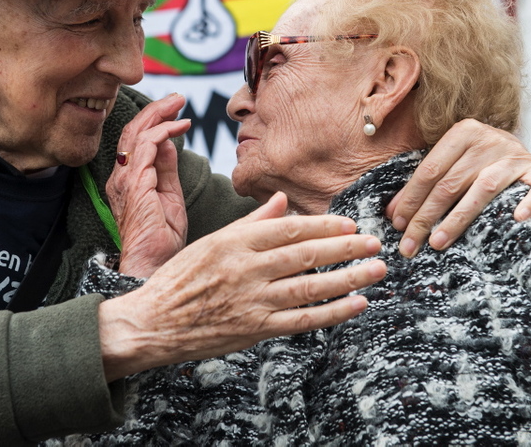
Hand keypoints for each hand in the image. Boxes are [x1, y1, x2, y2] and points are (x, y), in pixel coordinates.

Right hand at [98, 192, 386, 380]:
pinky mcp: (254, 329)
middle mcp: (245, 268)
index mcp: (233, 242)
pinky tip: (356, 304)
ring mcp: (251, 301)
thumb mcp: (211, 241)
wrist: (153, 322)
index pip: (289, 229)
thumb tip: (281, 200)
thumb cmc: (181, 278)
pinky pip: (301, 321)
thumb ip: (251, 222)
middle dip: (346, 249)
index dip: (324, 226)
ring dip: (348, 278)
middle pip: (306, 255)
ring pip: (310, 287)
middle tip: (375, 243)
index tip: (350, 225)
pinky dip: (332, 312)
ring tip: (376, 270)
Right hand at [108, 93, 190, 277]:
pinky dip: (162, 131)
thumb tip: (168, 142)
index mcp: (127, 180)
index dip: (154, 121)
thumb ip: (166, 169)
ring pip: (136, 134)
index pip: (135, 140)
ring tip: (179, 104)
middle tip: (177, 98)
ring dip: (159, 115)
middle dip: (155, 110)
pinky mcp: (135, 184)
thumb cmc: (161, 240)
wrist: (152, 266)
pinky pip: (144, 147)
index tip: (177, 111)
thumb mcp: (169, 197)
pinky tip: (178, 126)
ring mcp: (125, 180)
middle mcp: (121, 177)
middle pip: (132, 131)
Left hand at [386, 119, 530, 256]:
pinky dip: (530, 203)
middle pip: (450, 184)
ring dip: (458, 219)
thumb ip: (422, 185)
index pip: (429, 171)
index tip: (397, 224)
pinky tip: (516, 220)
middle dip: (426, 217)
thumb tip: (393, 214)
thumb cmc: (475, 161)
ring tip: (438, 242)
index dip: (411, 199)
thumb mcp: (448, 164)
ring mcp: (515, 156)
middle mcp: (488, 140)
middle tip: (410, 244)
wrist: (518, 148)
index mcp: (462, 133)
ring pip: (483, 189)